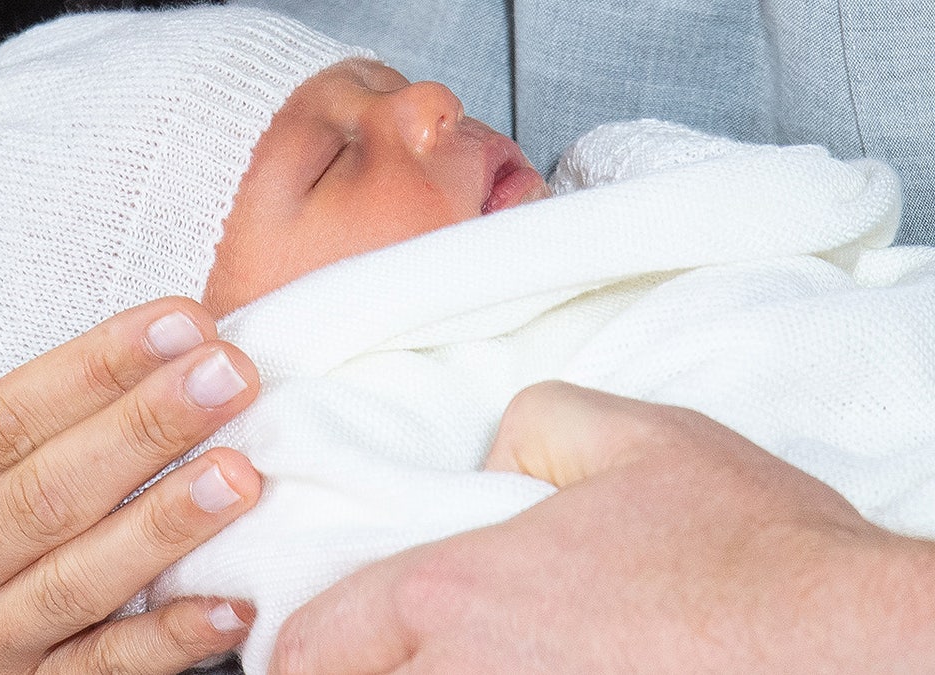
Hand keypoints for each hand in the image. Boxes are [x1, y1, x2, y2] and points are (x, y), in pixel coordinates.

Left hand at [271, 381, 934, 672]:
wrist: (848, 644)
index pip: (310, 643)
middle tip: (382, 653)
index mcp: (455, 596)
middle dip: (351, 673)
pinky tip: (519, 673)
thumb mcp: (631, 437)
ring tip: (454, 661)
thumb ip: (530, 424)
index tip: (317, 641)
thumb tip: (493, 455)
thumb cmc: (746, 547)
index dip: (300, 645)